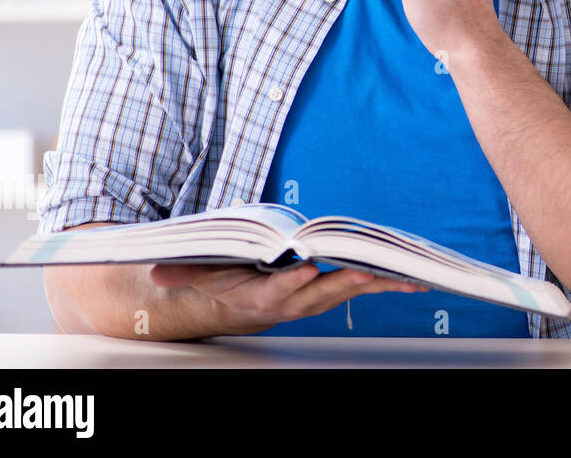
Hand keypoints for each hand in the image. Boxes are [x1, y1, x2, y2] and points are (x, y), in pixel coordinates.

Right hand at [150, 262, 428, 334]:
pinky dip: (387, 281)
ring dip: (379, 283)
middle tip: (371, 267)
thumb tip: (157, 269)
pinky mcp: (331, 289)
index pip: (277, 292)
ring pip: (349, 290)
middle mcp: (292, 302)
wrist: (236, 301)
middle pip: (324, 292)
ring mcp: (315, 298)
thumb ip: (182, 270)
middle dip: (349, 279)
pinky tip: (413, 278)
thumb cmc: (219, 279)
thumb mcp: (195, 273)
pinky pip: (362, 285)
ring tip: (409, 277)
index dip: (292, 281)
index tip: (306, 267)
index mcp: (259, 297)